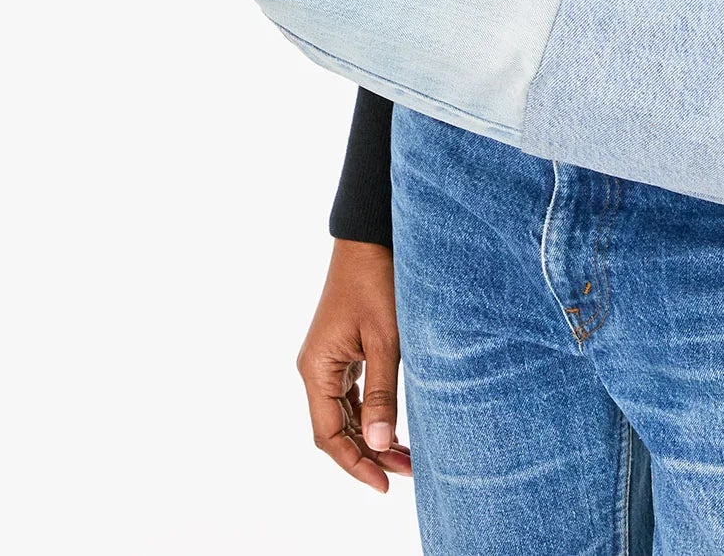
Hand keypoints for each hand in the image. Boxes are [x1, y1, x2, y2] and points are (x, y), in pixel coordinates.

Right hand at [296, 240, 412, 492]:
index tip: (385, 484)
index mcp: (317, 369)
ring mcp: (328, 360)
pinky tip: (393, 427)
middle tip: (407, 473)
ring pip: (344, 415)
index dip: (355, 464)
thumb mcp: (386, 339)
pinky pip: (351, 395)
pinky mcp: (342, 350)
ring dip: (371, 437)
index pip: (330, 435)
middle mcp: (316, 369)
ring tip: (406, 458)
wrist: (370, 238)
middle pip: (336, 430)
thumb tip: (377, 444)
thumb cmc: (378, 282)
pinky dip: (370, 414)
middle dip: (368, 455)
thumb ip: (382, 392)